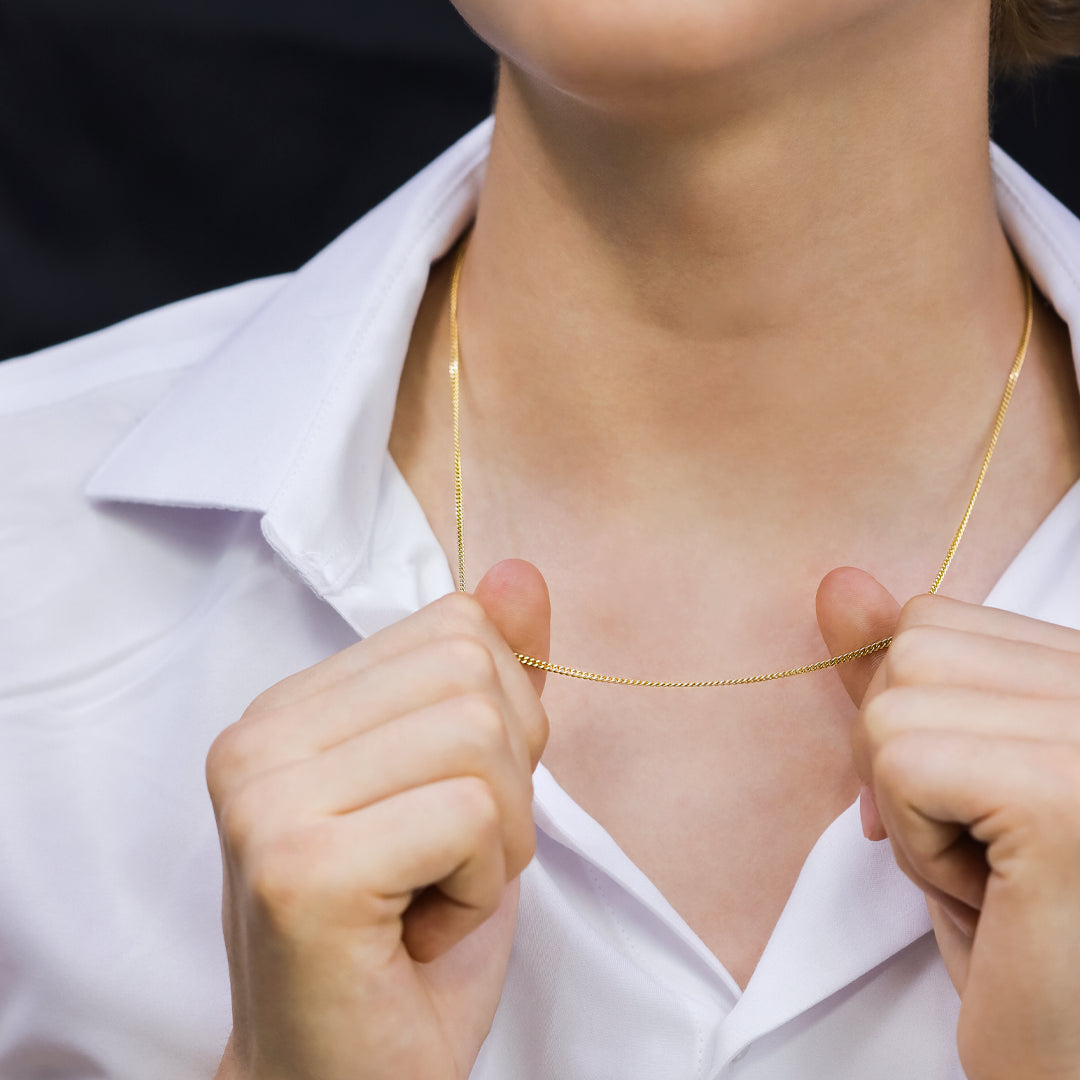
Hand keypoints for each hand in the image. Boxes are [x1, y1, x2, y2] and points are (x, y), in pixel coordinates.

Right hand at [205, 560, 549, 1079]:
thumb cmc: (406, 935)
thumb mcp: (469, 781)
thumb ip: (493, 673)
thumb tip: (521, 572)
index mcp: (289, 708)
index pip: (454, 628)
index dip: (498, 723)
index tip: (450, 808)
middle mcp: (259, 739)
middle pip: (471, 671)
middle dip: (507, 779)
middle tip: (446, 860)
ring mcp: (268, 800)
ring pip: (479, 736)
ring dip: (497, 837)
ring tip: (432, 893)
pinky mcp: (301, 865)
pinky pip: (472, 813)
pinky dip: (481, 885)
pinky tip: (420, 928)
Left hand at [817, 568, 1079, 1079]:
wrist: (1069, 1056)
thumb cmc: (1024, 934)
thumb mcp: (948, 783)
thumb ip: (899, 678)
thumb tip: (837, 582)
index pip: (933, 621)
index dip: (911, 716)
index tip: (967, 806)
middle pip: (911, 649)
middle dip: (905, 761)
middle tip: (988, 853)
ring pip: (895, 704)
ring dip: (911, 809)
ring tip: (996, 879)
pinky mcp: (1066, 796)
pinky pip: (902, 763)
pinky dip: (917, 844)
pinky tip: (993, 902)